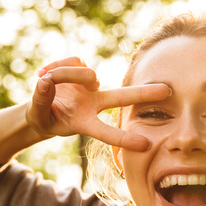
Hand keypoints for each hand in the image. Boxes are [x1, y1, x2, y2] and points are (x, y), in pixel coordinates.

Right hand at [26, 57, 170, 150]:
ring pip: (86, 73)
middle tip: (168, 90)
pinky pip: (74, 61)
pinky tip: (45, 73)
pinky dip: (57, 65)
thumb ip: (40, 101)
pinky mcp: (82, 68)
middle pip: (122, 98)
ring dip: (64, 74)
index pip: (107, 132)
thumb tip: (46, 82)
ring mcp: (90, 86)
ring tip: (44, 79)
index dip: (124, 138)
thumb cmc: (41, 117)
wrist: (40, 106)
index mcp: (85, 122)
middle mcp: (94, 103)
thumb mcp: (37, 115)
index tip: (147, 145)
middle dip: (144, 94)